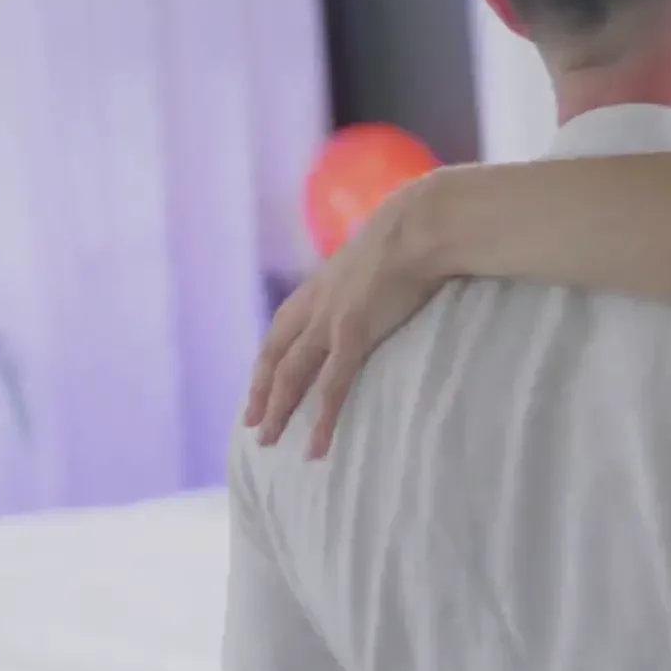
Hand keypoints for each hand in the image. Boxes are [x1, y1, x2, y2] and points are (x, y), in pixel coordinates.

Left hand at [245, 175, 448, 458]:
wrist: (418, 225)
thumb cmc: (407, 238)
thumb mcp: (371, 260)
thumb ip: (361, 281)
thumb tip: (371, 290)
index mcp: (317, 289)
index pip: (280, 333)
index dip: (266, 363)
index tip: (257, 388)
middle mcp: (313, 306)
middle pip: (275, 357)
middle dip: (261, 393)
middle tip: (251, 426)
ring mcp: (329, 320)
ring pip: (291, 376)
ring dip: (278, 411)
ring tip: (268, 442)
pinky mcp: (352, 333)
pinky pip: (332, 386)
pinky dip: (322, 418)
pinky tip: (316, 445)